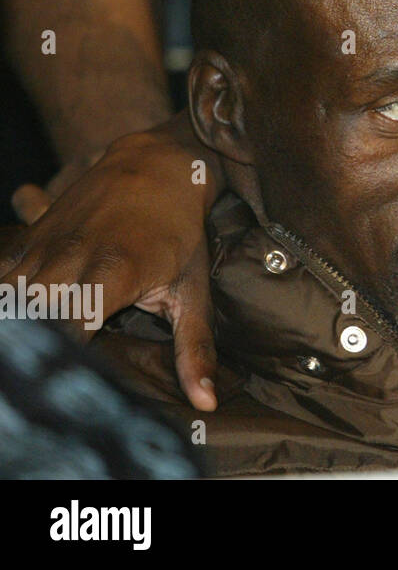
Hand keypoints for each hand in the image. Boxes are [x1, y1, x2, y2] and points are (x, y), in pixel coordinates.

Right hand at [1, 113, 222, 410]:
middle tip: (47, 366)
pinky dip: (6, 299)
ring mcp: (45, 247)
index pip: (70, 333)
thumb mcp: (194, 292)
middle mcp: (71, 260)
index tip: (77, 382)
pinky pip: (0, 277)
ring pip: (9, 297)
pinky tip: (19, 319)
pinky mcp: (29, 238)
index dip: (66, 361)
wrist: (157, 166)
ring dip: (18, 322)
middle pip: (31, 317)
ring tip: (33, 345)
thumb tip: (206, 403)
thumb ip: (194, 348)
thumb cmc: (180, 234)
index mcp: (113, 276)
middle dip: (36, 345)